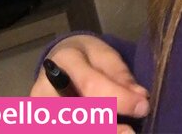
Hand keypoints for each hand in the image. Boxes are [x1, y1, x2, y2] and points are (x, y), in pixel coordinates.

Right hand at [29, 34, 149, 133]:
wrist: (58, 62)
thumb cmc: (85, 57)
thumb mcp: (103, 55)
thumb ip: (119, 75)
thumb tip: (140, 97)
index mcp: (64, 61)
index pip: (90, 84)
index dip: (118, 98)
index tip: (143, 107)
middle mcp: (44, 88)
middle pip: (74, 114)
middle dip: (106, 126)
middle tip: (130, 132)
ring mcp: (38, 109)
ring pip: (67, 126)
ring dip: (98, 129)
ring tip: (122, 132)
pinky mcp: (38, 121)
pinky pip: (62, 128)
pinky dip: (86, 129)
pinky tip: (108, 130)